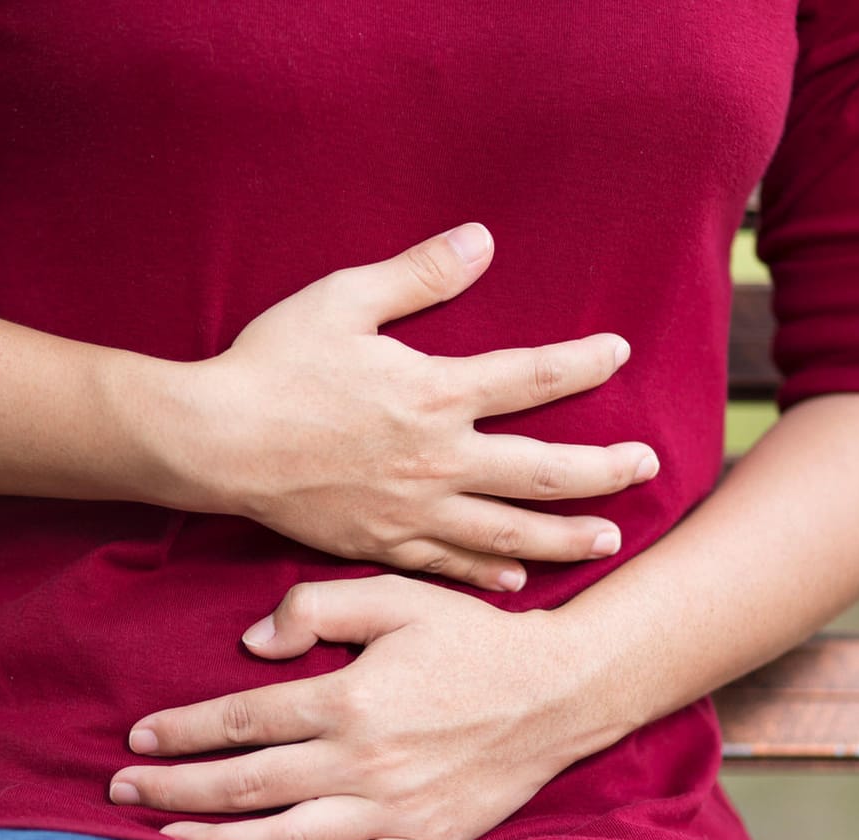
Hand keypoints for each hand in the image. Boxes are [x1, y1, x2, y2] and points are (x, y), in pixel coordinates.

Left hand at [108, 575, 635, 839]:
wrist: (560, 691)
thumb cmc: (475, 638)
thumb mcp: (397, 595)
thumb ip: (317, 604)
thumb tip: (251, 643)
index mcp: (349, 700)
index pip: (243, 721)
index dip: (183, 732)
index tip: (139, 739)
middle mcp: (363, 762)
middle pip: (248, 785)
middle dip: (177, 792)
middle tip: (123, 795)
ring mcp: (393, 810)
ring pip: (287, 838)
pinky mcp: (424, 839)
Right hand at [172, 223, 658, 592]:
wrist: (211, 443)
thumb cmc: (272, 365)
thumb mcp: (343, 300)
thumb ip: (419, 274)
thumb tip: (482, 240)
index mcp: (433, 394)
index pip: (532, 378)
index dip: (583, 362)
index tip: (618, 352)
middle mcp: (436, 460)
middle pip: (543, 471)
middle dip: (603, 471)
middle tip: (647, 467)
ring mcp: (411, 511)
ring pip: (508, 532)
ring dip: (565, 536)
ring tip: (609, 539)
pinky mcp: (380, 544)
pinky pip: (448, 566)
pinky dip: (487, 574)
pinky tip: (515, 580)